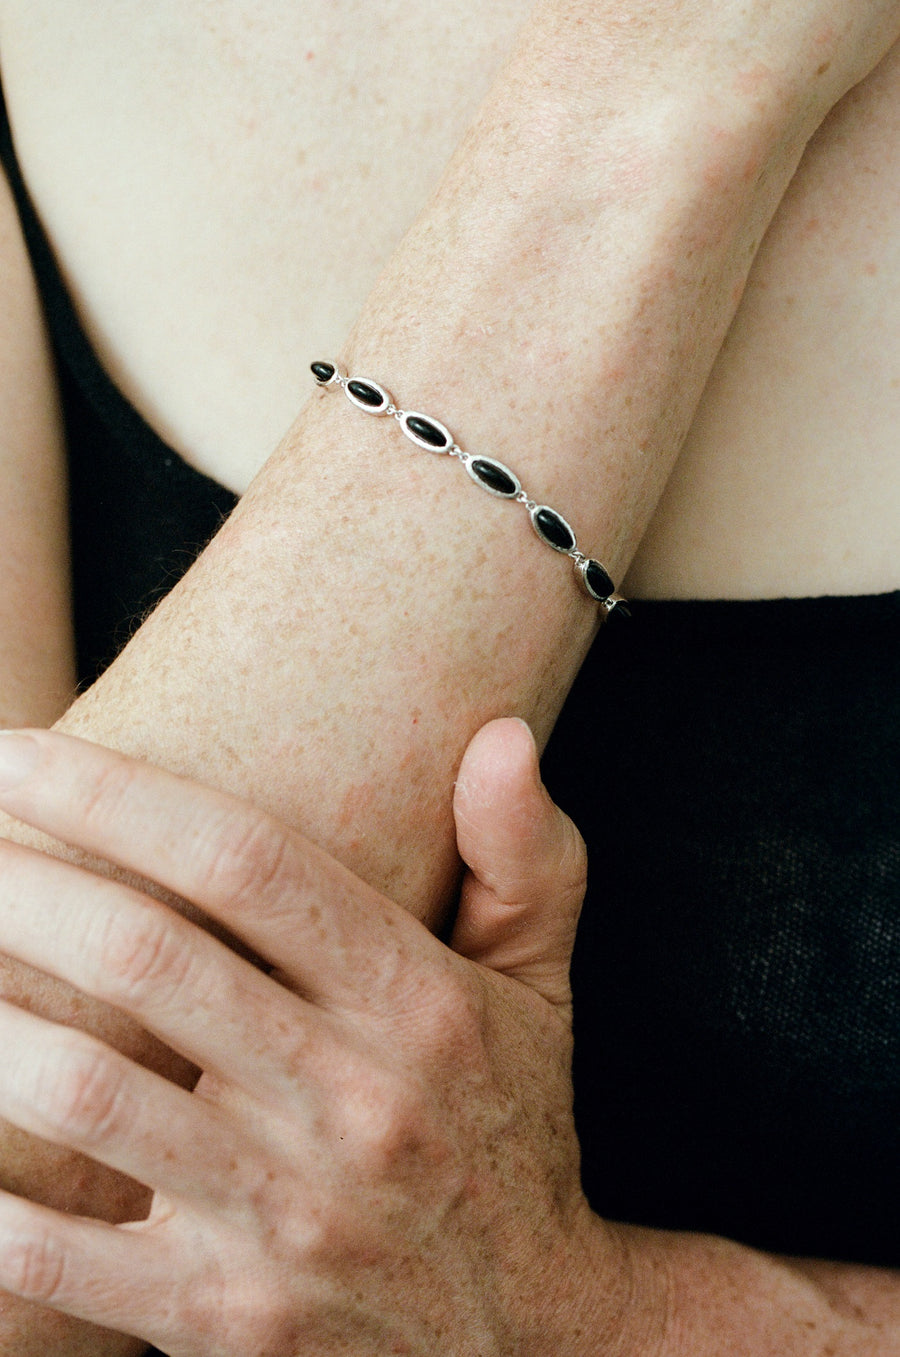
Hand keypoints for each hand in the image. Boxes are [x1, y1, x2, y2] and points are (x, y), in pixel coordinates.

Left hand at [0, 721, 624, 1355]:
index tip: (17, 754)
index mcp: (418, 1003)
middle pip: (147, 956)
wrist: (534, 1340)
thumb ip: (527, 858)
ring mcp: (286, 1221)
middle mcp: (353, 1101)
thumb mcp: (542, 990)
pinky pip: (61, 1259)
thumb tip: (500, 732)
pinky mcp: (226, 1323)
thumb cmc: (511, 1129)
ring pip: (87, 1093)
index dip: (116, 796)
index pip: (248, 863)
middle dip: (20, 882)